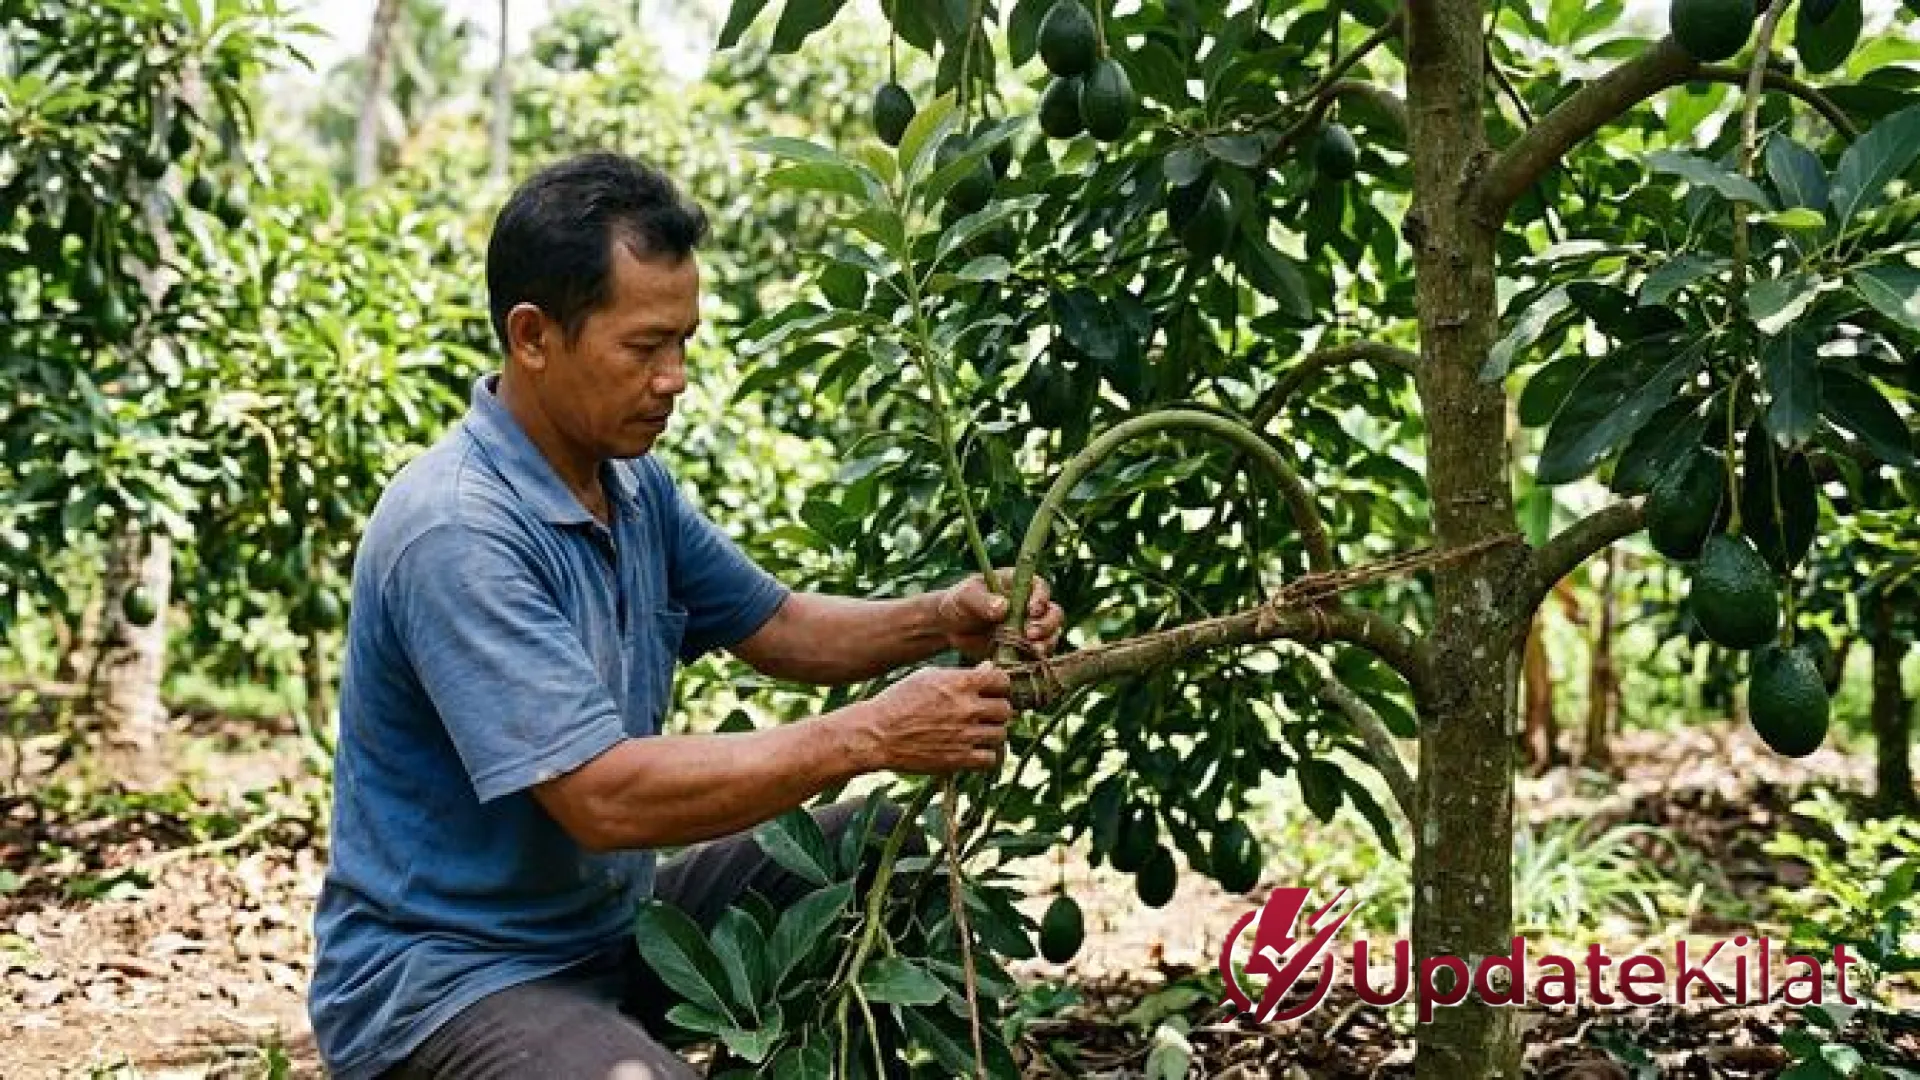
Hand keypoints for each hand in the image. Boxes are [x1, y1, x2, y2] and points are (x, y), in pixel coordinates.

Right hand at [860, 663, 1012, 773]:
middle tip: (984, 714)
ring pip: (1000, 734)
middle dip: (996, 711)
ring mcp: (964, 735)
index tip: (990, 692)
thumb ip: (961, 675)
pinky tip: (972, 749)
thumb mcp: (927, 678)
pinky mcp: (959, 759)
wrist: (876, 734)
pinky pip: (990, 758)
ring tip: (976, 732)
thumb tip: (988, 668)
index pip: (1002, 681)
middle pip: (1005, 709)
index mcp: (960, 683)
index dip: (999, 686)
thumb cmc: (898, 701)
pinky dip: (985, 755)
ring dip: (991, 733)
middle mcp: (967, 708)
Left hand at [937, 569, 1065, 661]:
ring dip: (1046, 643)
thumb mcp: (965, 596)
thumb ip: (982, 600)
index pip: (1041, 588)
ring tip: (1032, 650)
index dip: (1041, 599)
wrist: (949, 627)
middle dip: (1047, 625)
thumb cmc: (958, 603)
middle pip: (1053, 613)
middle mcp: (1029, 606)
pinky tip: (1024, 661)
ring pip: (1051, 635)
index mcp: (1019, 585)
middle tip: (1030, 634)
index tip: (1031, 610)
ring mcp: (1028, 628)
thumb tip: (1003, 607)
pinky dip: (1035, 659)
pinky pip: (1037, 655)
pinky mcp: (1023, 648)